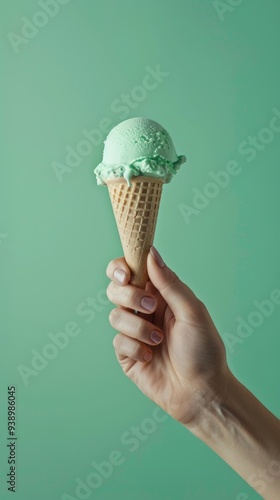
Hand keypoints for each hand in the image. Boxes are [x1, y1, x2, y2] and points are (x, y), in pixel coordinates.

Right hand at [106, 247, 229, 426]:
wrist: (201, 392)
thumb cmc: (204, 350)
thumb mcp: (192, 311)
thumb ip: (169, 283)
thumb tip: (151, 252)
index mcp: (161, 294)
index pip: (132, 270)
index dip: (122, 267)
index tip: (126, 273)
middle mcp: (145, 310)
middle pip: (116, 289)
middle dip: (129, 296)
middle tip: (150, 308)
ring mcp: (134, 331)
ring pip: (115, 315)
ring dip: (138, 327)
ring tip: (159, 340)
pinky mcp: (127, 353)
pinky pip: (117, 341)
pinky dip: (135, 347)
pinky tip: (150, 357)